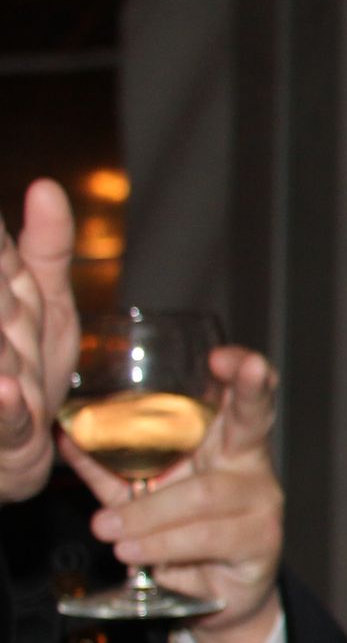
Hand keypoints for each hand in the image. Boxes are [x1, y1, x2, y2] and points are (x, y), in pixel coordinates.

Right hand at [0, 180, 81, 502]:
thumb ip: (46, 250)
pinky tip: (9, 391)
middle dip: (2, 291)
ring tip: (9, 349)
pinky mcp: (6, 429)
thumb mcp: (45, 305)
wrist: (11, 455)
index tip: (8, 252)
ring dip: (2, 349)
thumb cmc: (27, 372)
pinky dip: (5, 407)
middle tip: (12, 298)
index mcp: (4, 299)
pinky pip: (5, 419)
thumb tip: (47, 187)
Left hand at [62, 343, 285, 642]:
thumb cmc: (184, 536)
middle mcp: (251, 467)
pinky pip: (204, 538)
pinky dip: (162, 546)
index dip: (242, 374)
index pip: (241, 400)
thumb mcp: (142, 496)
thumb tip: (64, 435)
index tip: (226, 357)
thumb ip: (109, 468)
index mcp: (224, 446)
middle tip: (233, 364)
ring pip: (201, 498)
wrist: (220, 597)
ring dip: (147, 516)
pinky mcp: (260, 544)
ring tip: (109, 531)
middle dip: (248, 389)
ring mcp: (262, 504)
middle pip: (253, 421)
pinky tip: (137, 553)